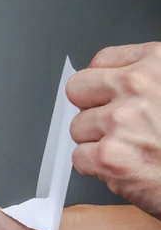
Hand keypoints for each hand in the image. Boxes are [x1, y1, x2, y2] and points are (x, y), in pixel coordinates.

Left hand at [67, 42, 160, 218]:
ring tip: (126, 150)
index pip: (101, 61)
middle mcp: (137, 87)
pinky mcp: (108, 157)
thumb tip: (108, 82)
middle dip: (89, 109)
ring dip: (95, 142)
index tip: (111, 98)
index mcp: (156, 64)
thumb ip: (144, 80)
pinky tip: (121, 167)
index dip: (102, 86)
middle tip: (111, 126)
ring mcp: (120, 121)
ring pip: (77, 127)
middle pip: (78, 89)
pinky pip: (79, 158)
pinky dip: (95, 168)